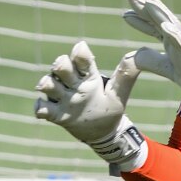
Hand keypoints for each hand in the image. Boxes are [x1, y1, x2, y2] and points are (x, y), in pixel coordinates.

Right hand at [34, 41, 147, 170]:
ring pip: (49, 84)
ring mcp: (63, 98)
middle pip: (62, 67)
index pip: (82, 59)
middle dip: (60, 64)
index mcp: (89, 76)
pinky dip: (40, 107)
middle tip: (61, 65)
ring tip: (46, 84)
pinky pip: (43, 108)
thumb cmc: (110, 108)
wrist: (103, 133)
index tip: (80, 47)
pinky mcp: (56, 114)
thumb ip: (126, 74)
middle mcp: (74, 84)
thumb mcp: (119, 92)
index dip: (80, 53)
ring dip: (47, 83)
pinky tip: (42, 109)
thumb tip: (141, 54)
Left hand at [123, 0, 180, 123]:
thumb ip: (151, 60)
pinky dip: (175, 34)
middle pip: (161, 20)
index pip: (153, 28)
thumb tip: (132, 55)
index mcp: (171, 42)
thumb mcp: (167, 68)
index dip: (140, 20)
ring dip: (160, 13)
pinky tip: (166, 27)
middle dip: (147, 9)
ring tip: (149, 2)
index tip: (125, 13)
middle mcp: (179, 39)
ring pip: (172, 25)